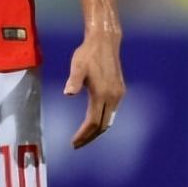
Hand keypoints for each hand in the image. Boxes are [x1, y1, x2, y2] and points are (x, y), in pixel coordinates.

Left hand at [64, 32, 124, 148]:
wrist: (105, 42)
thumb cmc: (88, 53)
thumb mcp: (77, 66)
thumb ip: (73, 81)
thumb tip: (68, 94)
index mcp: (102, 94)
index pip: (93, 123)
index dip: (83, 135)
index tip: (73, 143)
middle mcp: (113, 97)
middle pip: (102, 126)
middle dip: (90, 137)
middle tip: (77, 144)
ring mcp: (118, 94)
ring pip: (109, 120)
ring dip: (97, 131)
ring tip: (84, 136)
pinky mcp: (120, 90)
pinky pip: (112, 112)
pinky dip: (103, 121)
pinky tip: (94, 120)